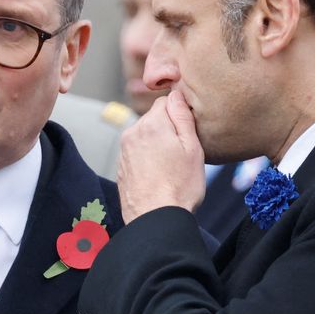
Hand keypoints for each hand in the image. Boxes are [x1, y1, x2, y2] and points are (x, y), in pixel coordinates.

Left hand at [117, 89, 204, 222]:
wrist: (155, 220)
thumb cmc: (179, 187)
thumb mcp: (193, 148)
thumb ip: (183, 116)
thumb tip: (176, 94)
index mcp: (151, 124)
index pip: (166, 101)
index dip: (180, 114)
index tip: (188, 133)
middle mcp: (132, 133)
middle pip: (154, 120)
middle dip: (168, 130)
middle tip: (182, 154)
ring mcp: (124, 151)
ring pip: (146, 137)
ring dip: (157, 146)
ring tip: (171, 169)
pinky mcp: (122, 168)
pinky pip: (138, 154)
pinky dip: (148, 160)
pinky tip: (159, 177)